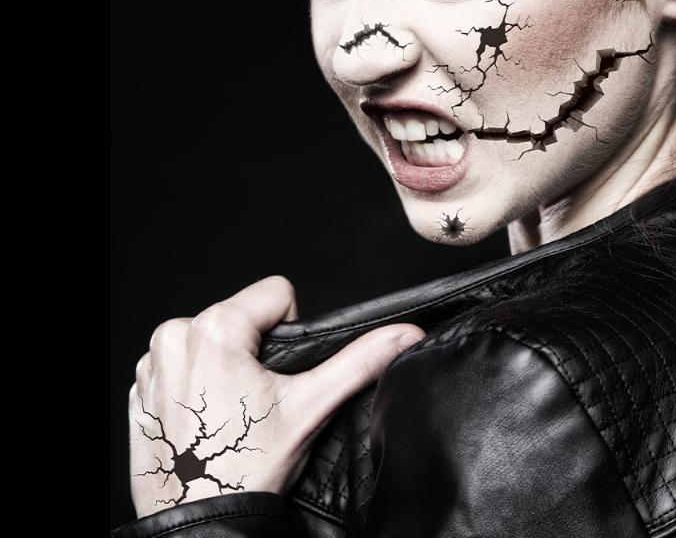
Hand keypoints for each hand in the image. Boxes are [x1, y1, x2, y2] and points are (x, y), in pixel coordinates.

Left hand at [129, 275, 424, 516]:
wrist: (195, 528)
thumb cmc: (242, 470)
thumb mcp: (310, 408)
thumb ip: (359, 361)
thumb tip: (404, 334)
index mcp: (214, 327)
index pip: (277, 293)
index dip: (291, 332)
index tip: (279, 375)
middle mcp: (174, 335)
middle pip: (243, 316)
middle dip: (256, 351)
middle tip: (255, 400)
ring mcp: (151, 363)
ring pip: (213, 337)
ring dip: (225, 365)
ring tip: (229, 410)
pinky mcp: (139, 387)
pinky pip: (182, 361)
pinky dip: (197, 382)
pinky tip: (204, 418)